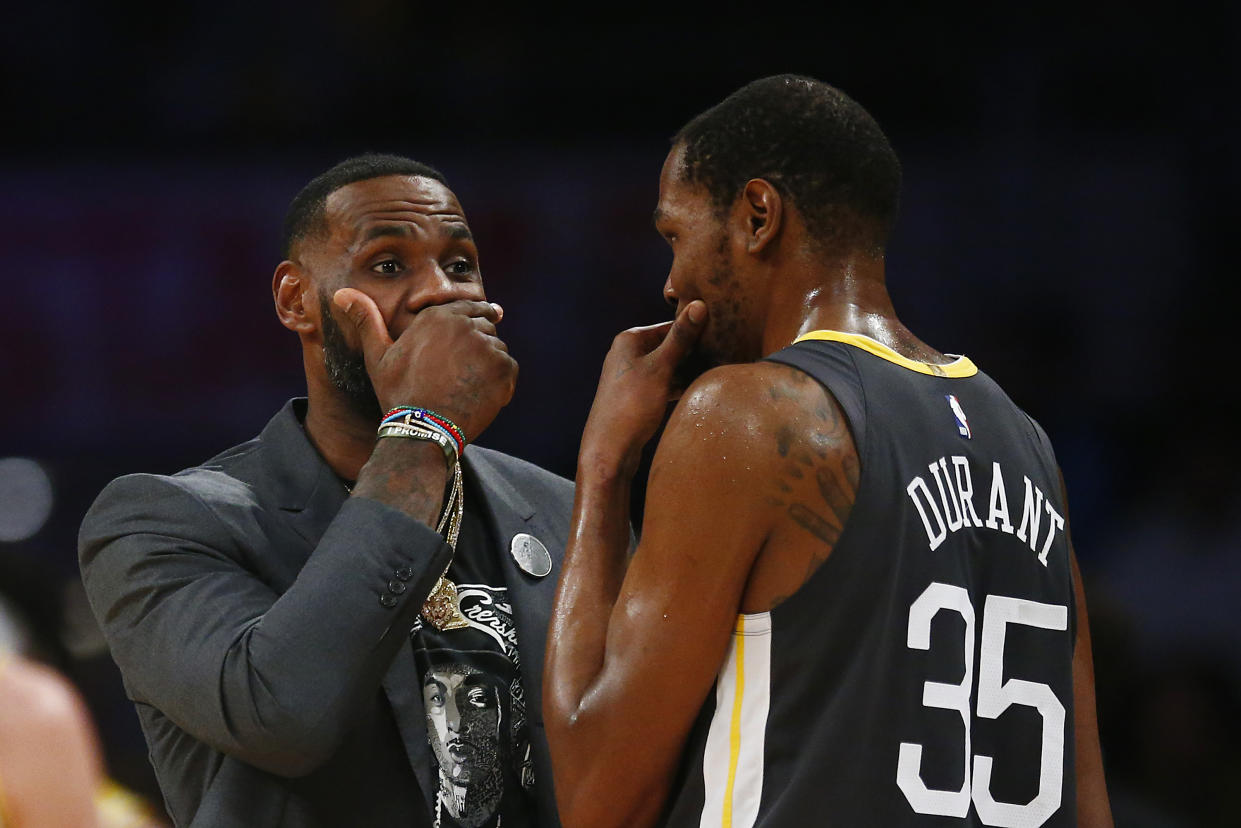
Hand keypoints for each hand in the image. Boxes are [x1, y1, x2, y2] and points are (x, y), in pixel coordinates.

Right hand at [333, 289, 518, 440]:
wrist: (422, 429)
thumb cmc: (398, 393)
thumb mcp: (378, 355)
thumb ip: (366, 319)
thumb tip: (342, 292)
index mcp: (439, 315)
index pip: (469, 307)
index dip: (470, 322)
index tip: (473, 333)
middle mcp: (466, 324)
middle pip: (486, 326)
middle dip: (477, 346)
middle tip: (461, 372)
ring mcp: (488, 346)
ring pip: (497, 348)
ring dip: (488, 365)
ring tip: (464, 387)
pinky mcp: (504, 369)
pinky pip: (509, 369)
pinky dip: (500, 382)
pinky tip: (478, 396)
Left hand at [580, 300, 706, 476]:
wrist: (609, 449)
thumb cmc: (631, 405)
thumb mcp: (660, 368)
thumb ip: (680, 338)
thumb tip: (699, 305)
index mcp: (630, 340)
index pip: (670, 326)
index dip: (695, 330)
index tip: (722, 334)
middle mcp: (628, 354)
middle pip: (670, 346)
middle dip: (694, 352)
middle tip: (723, 354)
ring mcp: (633, 376)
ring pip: (669, 366)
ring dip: (689, 370)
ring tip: (715, 372)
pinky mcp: (638, 396)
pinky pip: (665, 383)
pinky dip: (680, 385)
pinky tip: (698, 389)